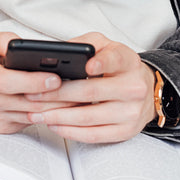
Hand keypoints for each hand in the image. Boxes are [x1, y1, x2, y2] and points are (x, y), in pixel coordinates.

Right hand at [0, 29, 77, 132]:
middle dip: (55, 96)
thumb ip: (2, 39)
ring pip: (31, 116)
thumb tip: (24, 44)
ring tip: (79, 97)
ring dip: (56, 109)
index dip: (34, 82)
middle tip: (80, 88)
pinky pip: (28, 122)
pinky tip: (63, 106)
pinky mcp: (0, 129)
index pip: (9, 83)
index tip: (55, 77)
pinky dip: (46, 115)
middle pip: (26, 103)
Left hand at [25, 32, 156, 143]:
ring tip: (36, 113)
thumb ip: (84, 45)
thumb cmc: (118, 66)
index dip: (101, 63)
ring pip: (88, 117)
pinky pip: (93, 135)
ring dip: (58, 116)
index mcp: (128, 61)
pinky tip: (53, 125)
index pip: (115, 60)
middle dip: (58, 94)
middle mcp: (134, 87)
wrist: (146, 90)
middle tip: (33, 94)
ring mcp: (131, 112)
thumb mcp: (106, 46)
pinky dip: (69, 131)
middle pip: (91, 92)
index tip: (87, 66)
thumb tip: (56, 52)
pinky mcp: (125, 131)